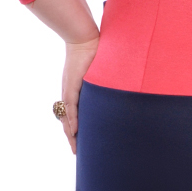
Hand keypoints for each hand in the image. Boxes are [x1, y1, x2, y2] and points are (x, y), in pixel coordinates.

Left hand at [58, 37, 98, 154]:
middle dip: (73, 137)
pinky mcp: (72, 86)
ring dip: (71, 134)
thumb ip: (108, 82)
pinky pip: (71, 107)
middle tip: (77, 152)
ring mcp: (70, 90)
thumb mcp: (101, 72)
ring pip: (67, 117)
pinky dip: (72, 120)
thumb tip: (124, 85)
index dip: (77, 129)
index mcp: (78, 92)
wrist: (83, 38)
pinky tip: (73, 131)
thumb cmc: (95, 52)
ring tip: (75, 147)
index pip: (75, 115)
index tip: (81, 142)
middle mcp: (71, 93)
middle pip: (68, 120)